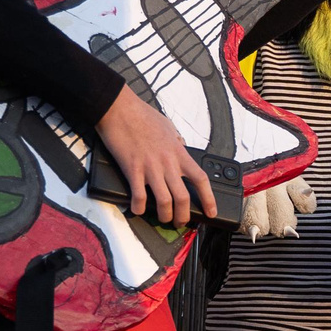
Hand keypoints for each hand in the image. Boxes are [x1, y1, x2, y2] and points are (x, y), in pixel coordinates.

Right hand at [94, 85, 216, 225]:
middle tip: (181, 221)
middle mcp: (167, 162)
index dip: (209, 199)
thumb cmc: (142, 115)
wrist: (119, 109)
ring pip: (164, 202)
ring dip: (164, 216)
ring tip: (163, 219)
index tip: (211, 211)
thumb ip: (176, 140)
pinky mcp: (132, 169)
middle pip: (183, 197)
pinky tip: (138, 209)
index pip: (200, 179)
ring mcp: (150, 167)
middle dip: (184, 216)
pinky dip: (139, 207)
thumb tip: (181, 146)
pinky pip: (139, 196)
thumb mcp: (168, 126)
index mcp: (179, 152)